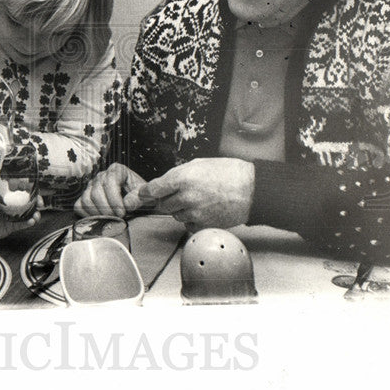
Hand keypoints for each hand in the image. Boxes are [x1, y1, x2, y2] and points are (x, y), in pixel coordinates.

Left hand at [0, 192, 40, 242]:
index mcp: (3, 196)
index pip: (18, 191)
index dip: (27, 190)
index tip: (34, 192)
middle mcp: (9, 205)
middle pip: (25, 202)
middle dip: (35, 202)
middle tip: (40, 204)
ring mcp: (10, 216)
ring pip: (26, 213)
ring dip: (33, 213)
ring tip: (37, 215)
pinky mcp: (10, 226)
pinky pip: (21, 224)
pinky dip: (28, 223)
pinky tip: (32, 221)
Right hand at [74, 163, 148, 217]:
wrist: (137, 204)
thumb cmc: (141, 199)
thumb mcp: (147, 197)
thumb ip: (140, 198)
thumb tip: (127, 204)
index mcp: (117, 170)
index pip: (109, 182)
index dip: (115, 200)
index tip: (122, 213)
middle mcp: (102, 175)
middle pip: (96, 192)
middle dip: (107, 209)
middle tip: (118, 218)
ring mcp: (92, 186)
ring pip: (87, 199)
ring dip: (98, 213)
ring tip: (111, 219)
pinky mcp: (85, 196)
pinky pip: (79, 206)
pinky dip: (88, 215)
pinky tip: (101, 218)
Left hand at [137, 157, 253, 229]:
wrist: (252, 189)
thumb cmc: (227, 172)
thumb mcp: (198, 164)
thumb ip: (176, 175)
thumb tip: (160, 185)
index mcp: (182, 178)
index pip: (152, 189)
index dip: (143, 193)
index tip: (137, 196)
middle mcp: (186, 197)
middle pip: (162, 205)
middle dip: (167, 200)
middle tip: (180, 193)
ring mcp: (195, 213)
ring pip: (175, 215)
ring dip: (181, 209)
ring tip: (198, 199)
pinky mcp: (204, 225)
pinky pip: (188, 225)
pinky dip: (192, 220)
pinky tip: (204, 209)